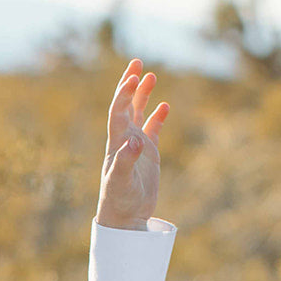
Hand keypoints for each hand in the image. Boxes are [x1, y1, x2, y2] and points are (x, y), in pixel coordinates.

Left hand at [95, 58, 168, 230]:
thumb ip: (126, 161)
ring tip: (151, 75)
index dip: (124, 94)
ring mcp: (137, 145)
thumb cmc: (119, 201)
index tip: (132, 78)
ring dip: (143, 95)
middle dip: (130, 84)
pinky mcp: (148, 154)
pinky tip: (164, 106)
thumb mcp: (121, 182)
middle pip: (125, 105)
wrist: (125, 218)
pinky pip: (152, 129)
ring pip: (138, 113)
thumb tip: (135, 141)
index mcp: (116, 143)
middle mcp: (124, 140)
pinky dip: (157, 117)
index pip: (118, 112)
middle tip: (136, 62)